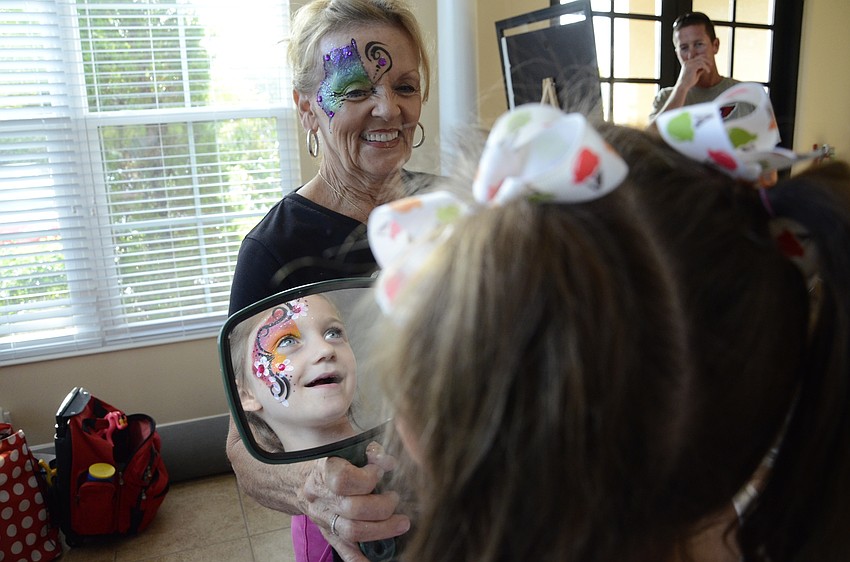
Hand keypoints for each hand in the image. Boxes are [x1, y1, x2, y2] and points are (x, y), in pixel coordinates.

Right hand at [299, 447, 409, 561]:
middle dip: (382, 506)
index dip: (367, 478)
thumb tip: (389, 462)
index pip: (343, 480)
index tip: (380, 471)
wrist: (298, 482)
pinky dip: (360, 559)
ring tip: (401, 523)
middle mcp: (321, 498)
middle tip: (395, 498)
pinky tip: (375, 560)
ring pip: (352, 532)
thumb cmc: (330, 462)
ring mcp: (324, 519)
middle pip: (353, 509)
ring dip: (382, 530)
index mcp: (323, 472)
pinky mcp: (328, 534)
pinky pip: (343, 550)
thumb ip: (371, 452)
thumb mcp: (346, 449)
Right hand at [677, 54, 712, 90]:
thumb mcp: (695, 75)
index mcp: (687, 63)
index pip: (697, 58)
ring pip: (701, 60)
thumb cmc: (688, 82)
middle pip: (700, 57)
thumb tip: (704, 68)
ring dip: (707, 64)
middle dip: (706, 60)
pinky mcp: (692, 67)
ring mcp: (689, 64)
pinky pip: (702, 64)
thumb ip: (699, 71)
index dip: (703, 59)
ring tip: (709, 69)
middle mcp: (688, 62)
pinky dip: (706, 67)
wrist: (683, 86)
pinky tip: (708, 71)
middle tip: (711, 64)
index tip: (708, 63)